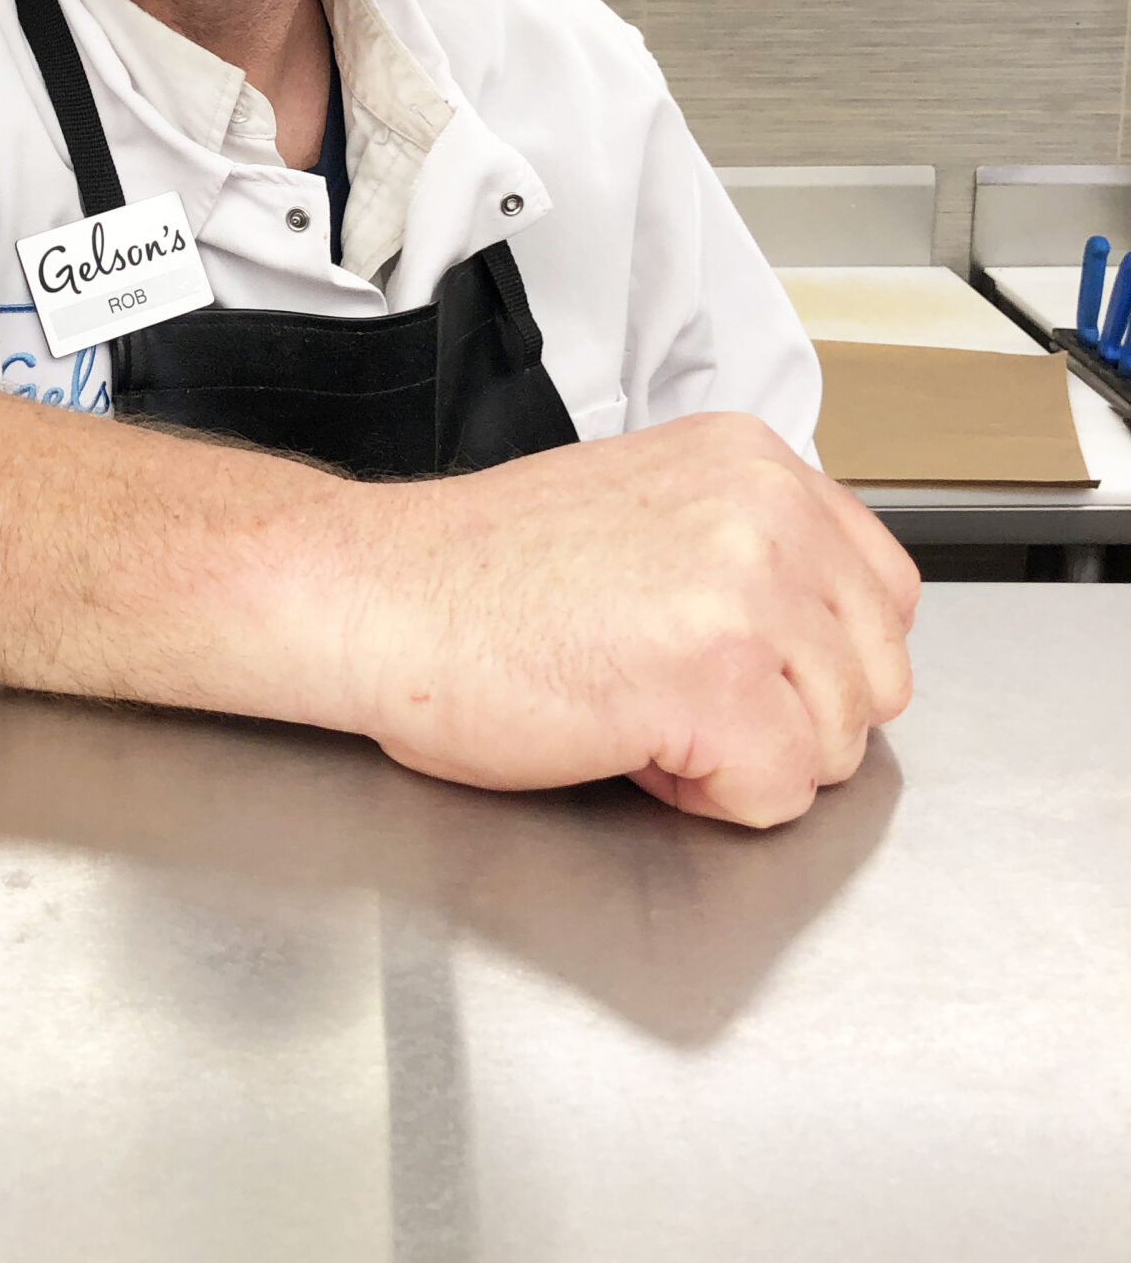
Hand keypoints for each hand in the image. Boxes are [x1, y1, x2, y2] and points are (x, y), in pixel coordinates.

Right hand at [350, 413, 918, 829]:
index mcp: (754, 460)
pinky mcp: (716, 681)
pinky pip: (780, 792)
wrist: (380, 595)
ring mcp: (748, 594)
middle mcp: (769, 512)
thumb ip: (745, 545)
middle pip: (876, 674)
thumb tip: (817, 629)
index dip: (809, 655)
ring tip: (646, 714)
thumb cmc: (479, 571)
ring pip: (836, 740)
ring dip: (749, 757)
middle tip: (678, 696)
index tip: (726, 661)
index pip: (882, 590)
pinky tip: (636, 749)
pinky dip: (714, 802)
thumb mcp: (648, 508)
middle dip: (791, 714)